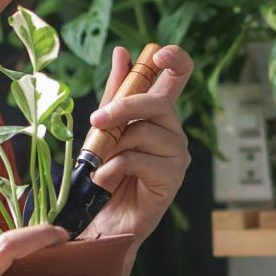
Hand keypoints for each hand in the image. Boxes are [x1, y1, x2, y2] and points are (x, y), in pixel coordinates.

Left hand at [81, 44, 192, 245]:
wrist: (101, 223)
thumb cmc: (104, 175)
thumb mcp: (104, 129)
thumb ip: (116, 92)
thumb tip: (122, 52)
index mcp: (158, 115)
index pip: (180, 75)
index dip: (176, 58)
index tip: (157, 53)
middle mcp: (173, 131)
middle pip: (159, 102)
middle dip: (124, 107)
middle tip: (96, 120)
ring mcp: (177, 155)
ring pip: (144, 132)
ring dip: (112, 147)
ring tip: (99, 165)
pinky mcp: (172, 178)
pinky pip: (139, 159)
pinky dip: (114, 168)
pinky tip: (106, 182)